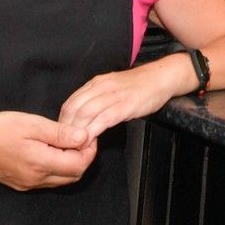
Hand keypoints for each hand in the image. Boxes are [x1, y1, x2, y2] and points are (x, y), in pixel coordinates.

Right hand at [0, 111, 96, 190]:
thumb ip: (60, 133)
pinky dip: (57, 168)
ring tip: (67, 142)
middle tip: (81, 138)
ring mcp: (27, 184)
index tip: (89, 134)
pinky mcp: (20, 184)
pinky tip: (51, 151)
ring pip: (61, 180)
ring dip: (71, 164)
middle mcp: (37, 180)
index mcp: (41, 164)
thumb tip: (85, 137)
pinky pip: (47, 180)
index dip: (89, 150)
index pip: (79, 165)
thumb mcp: (32, 125)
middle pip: (73, 175)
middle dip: (83, 158)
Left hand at [59, 62, 180, 144]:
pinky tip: (91, 142)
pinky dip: (93, 132)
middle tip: (65, 146)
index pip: (70, 103)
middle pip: (73, 109)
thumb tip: (82, 118)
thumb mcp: (112, 87)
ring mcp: (113, 95)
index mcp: (96, 83)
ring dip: (77, 133)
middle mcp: (101, 87)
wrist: (162, 77)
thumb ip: (97, 99)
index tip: (62, 137)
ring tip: (75, 147)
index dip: (62, 122)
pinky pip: (103, 119)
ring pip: (85, 114)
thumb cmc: (138, 86)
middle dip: (66, 130)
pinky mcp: (125, 105)